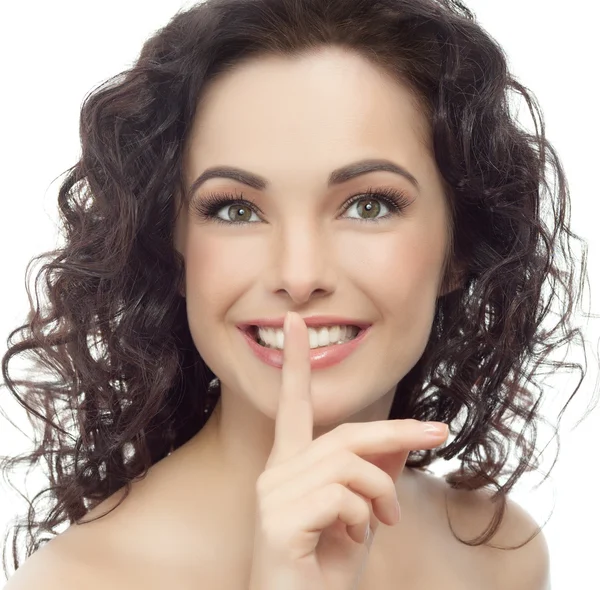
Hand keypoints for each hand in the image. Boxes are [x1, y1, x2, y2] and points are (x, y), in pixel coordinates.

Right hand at [247, 311, 448, 589]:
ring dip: (381, 491)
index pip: (293, 407)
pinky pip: (340, 496)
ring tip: (385, 521)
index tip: (294, 324)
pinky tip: (353, 539)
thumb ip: (374, 476)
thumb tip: (398, 442)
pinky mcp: (277, 521)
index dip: (295, 364)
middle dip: (397, 430)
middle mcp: (275, 473)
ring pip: (348, 463)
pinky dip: (363, 515)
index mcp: (290, 467)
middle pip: (345, 434)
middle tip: (438, 432)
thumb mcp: (362, 517)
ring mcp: (272, 495)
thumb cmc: (326, 571)